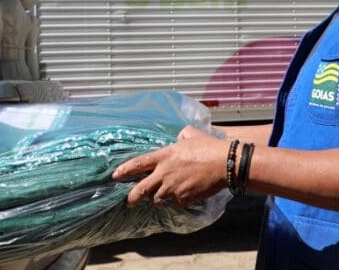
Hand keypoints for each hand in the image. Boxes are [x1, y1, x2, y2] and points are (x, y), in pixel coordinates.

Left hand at [112, 126, 228, 207]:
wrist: (223, 164)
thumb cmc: (208, 146)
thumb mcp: (191, 134)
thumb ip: (181, 135)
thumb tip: (179, 136)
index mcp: (164, 156)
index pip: (138, 163)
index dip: (124, 170)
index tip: (115, 176)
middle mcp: (165, 173)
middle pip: (142, 189)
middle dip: (132, 197)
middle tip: (128, 201)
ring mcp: (174, 188)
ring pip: (158, 199)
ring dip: (157, 199)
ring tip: (159, 197)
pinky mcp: (184, 199)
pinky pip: (175, 204)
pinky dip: (175, 202)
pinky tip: (180, 197)